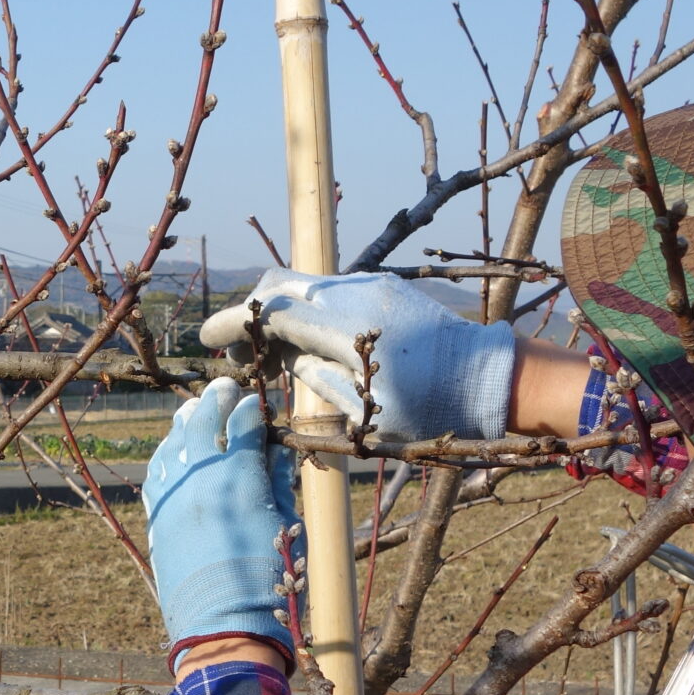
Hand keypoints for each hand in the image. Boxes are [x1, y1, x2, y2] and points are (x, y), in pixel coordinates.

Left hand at [144, 378, 298, 664]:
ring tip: (195, 409)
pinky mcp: (158, 518)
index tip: (260, 403)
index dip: (253, 409)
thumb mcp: (286, 528)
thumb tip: (277, 449)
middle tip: (226, 389)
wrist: (224, 631)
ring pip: (173, 442)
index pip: (243, 424)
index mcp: (239, 479)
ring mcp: (173, 498)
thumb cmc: (269, 585)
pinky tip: (173, 447)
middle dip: (216, 401)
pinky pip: (156, 472)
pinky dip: (165, 453)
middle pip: (203, 421)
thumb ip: (279, 482)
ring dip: (185, 421)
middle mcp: (200, 480)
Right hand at [200, 269, 515, 443]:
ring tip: (275, 357)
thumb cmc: (430, 408)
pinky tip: (309, 345)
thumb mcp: (367, 412)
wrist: (487, 376)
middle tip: (241, 352)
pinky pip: (328, 288)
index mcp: (344, 327)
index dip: (231, 323)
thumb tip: (285, 359)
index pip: (269, 310)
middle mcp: (352, 294)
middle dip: (249, 312)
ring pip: (302, 282)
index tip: (206, 340)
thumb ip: (317, 378)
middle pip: (278, 282)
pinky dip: (305, 309)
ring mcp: (369, 284)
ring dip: (277, 311)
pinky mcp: (383, 285)